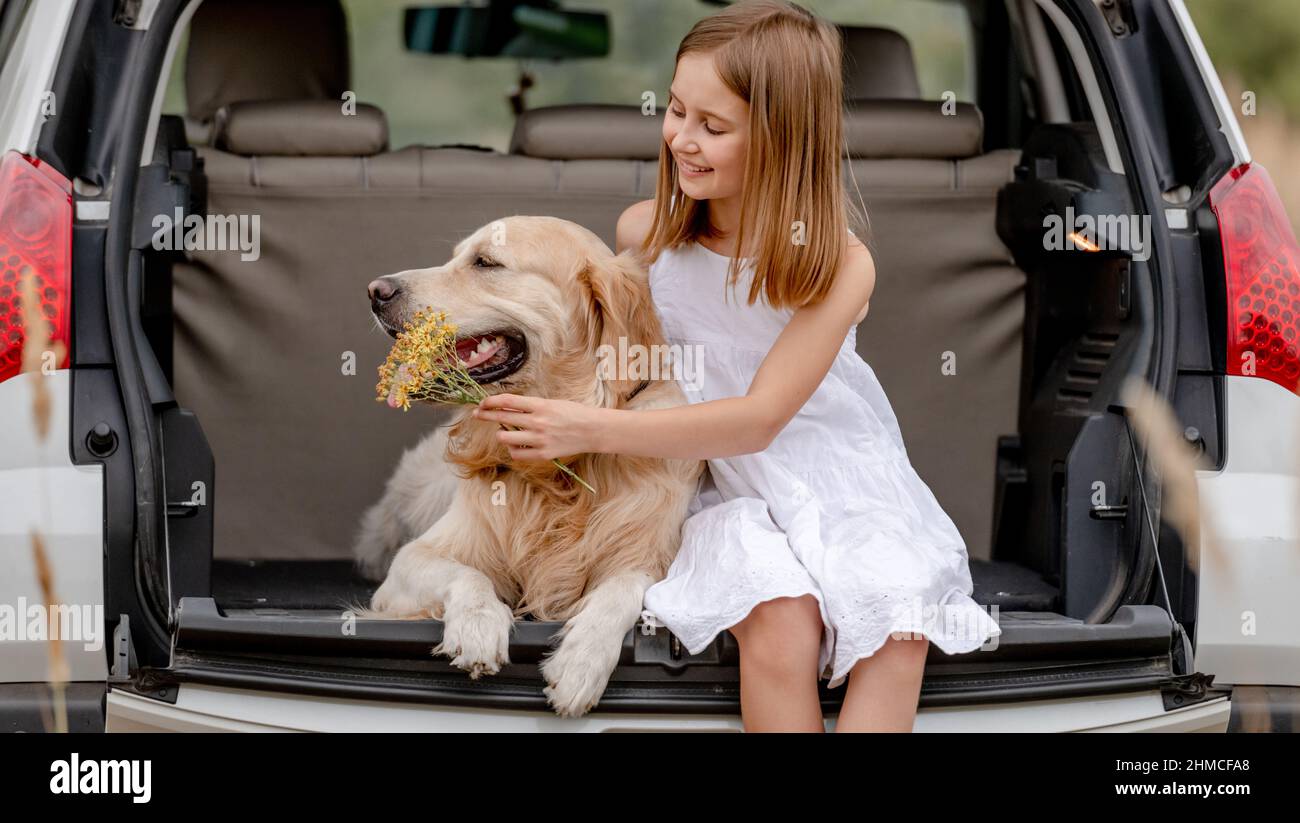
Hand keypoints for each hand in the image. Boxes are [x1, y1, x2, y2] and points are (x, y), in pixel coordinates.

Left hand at [472, 393, 599, 462]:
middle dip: (486, 415)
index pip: (507, 401)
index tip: (483, 402)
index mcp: (540, 405)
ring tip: (503, 431)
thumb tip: (507, 407)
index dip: (491, 401)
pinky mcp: (543, 454)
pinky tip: (515, 444)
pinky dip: (512, 449)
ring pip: (505, 437)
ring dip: (500, 433)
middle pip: (502, 417)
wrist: (593, 430)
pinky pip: (517, 454)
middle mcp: (537, 422)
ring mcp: (539, 439)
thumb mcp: (552, 403)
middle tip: (478, 414)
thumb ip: (531, 406)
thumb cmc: (574, 413)